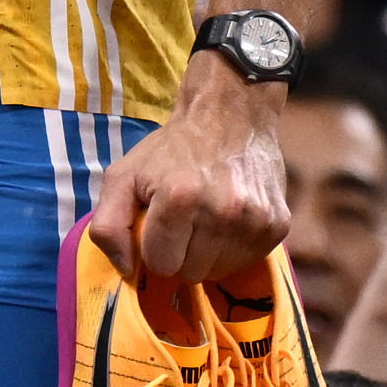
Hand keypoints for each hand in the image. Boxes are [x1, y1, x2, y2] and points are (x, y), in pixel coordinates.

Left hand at [88, 73, 302, 290]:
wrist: (231, 114)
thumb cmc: (172, 149)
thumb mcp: (123, 175)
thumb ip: (108, 225)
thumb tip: (126, 269)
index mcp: (179, 199)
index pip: (160, 265)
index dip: (155, 248)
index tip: (160, 224)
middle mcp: (222, 212)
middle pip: (191, 273)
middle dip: (181, 253)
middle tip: (184, 221)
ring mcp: (254, 220)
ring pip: (219, 272)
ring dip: (208, 254)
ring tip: (207, 219)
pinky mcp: (278, 225)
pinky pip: (248, 263)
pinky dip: (234, 249)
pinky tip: (230, 220)